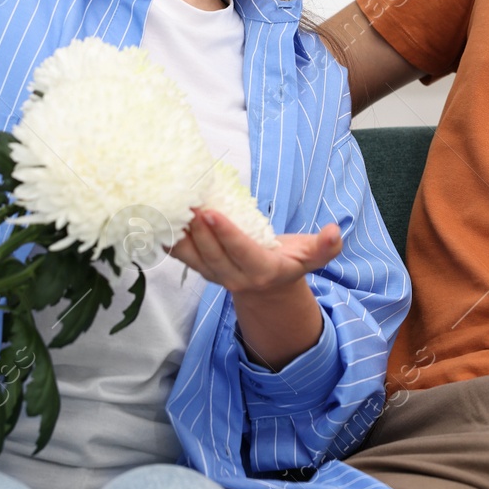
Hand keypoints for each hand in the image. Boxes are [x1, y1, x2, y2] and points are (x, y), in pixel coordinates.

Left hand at [166, 207, 341, 292]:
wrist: (268, 289)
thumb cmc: (290, 262)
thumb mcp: (312, 256)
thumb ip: (325, 246)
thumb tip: (335, 231)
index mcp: (263, 271)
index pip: (241, 253)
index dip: (226, 234)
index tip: (211, 213)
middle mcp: (236, 278)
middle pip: (211, 255)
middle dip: (196, 230)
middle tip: (183, 200)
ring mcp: (215, 276)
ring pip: (192, 258)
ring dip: (177, 235)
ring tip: (165, 208)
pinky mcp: (201, 270)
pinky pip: (181, 256)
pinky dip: (167, 239)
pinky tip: (153, 219)